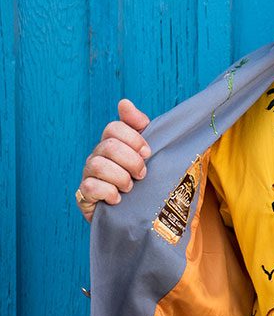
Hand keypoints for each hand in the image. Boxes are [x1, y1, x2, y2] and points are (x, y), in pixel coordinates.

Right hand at [76, 99, 150, 222]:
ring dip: (121, 178)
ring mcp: (89, 174)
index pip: (114, 127)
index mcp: (111, 142)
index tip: (148, 152)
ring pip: (99, 165)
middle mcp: (97, 154)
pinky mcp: (84, 194)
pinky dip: (108, 193)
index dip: (133, 138)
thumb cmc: (138, 178)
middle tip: (142, 173)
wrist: (130, 213)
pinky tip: (118, 199)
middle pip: (109, 146)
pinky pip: (90, 187)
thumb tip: (124, 102)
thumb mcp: (144, 152)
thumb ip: (138, 126)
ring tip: (131, 188)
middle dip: (131, 160)